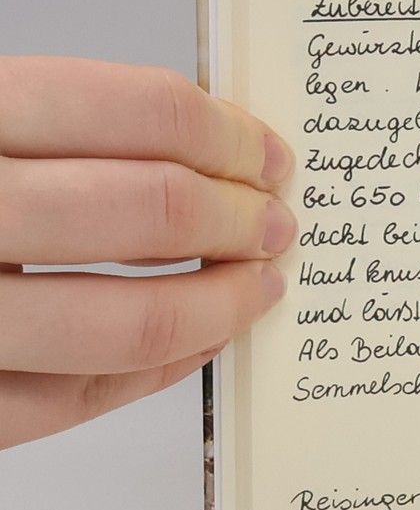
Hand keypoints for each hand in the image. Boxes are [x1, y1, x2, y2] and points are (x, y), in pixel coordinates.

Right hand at [0, 57, 292, 447]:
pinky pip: (67, 401)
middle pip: (142, 209)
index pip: (130, 108)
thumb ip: (50, 125)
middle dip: (239, 220)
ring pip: (122, 322)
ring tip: (255, 288)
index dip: (226, 134)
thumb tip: (205, 141)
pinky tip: (189, 346)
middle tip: (278, 223)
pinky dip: (150, 374)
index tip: (268, 155)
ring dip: (218, 307)